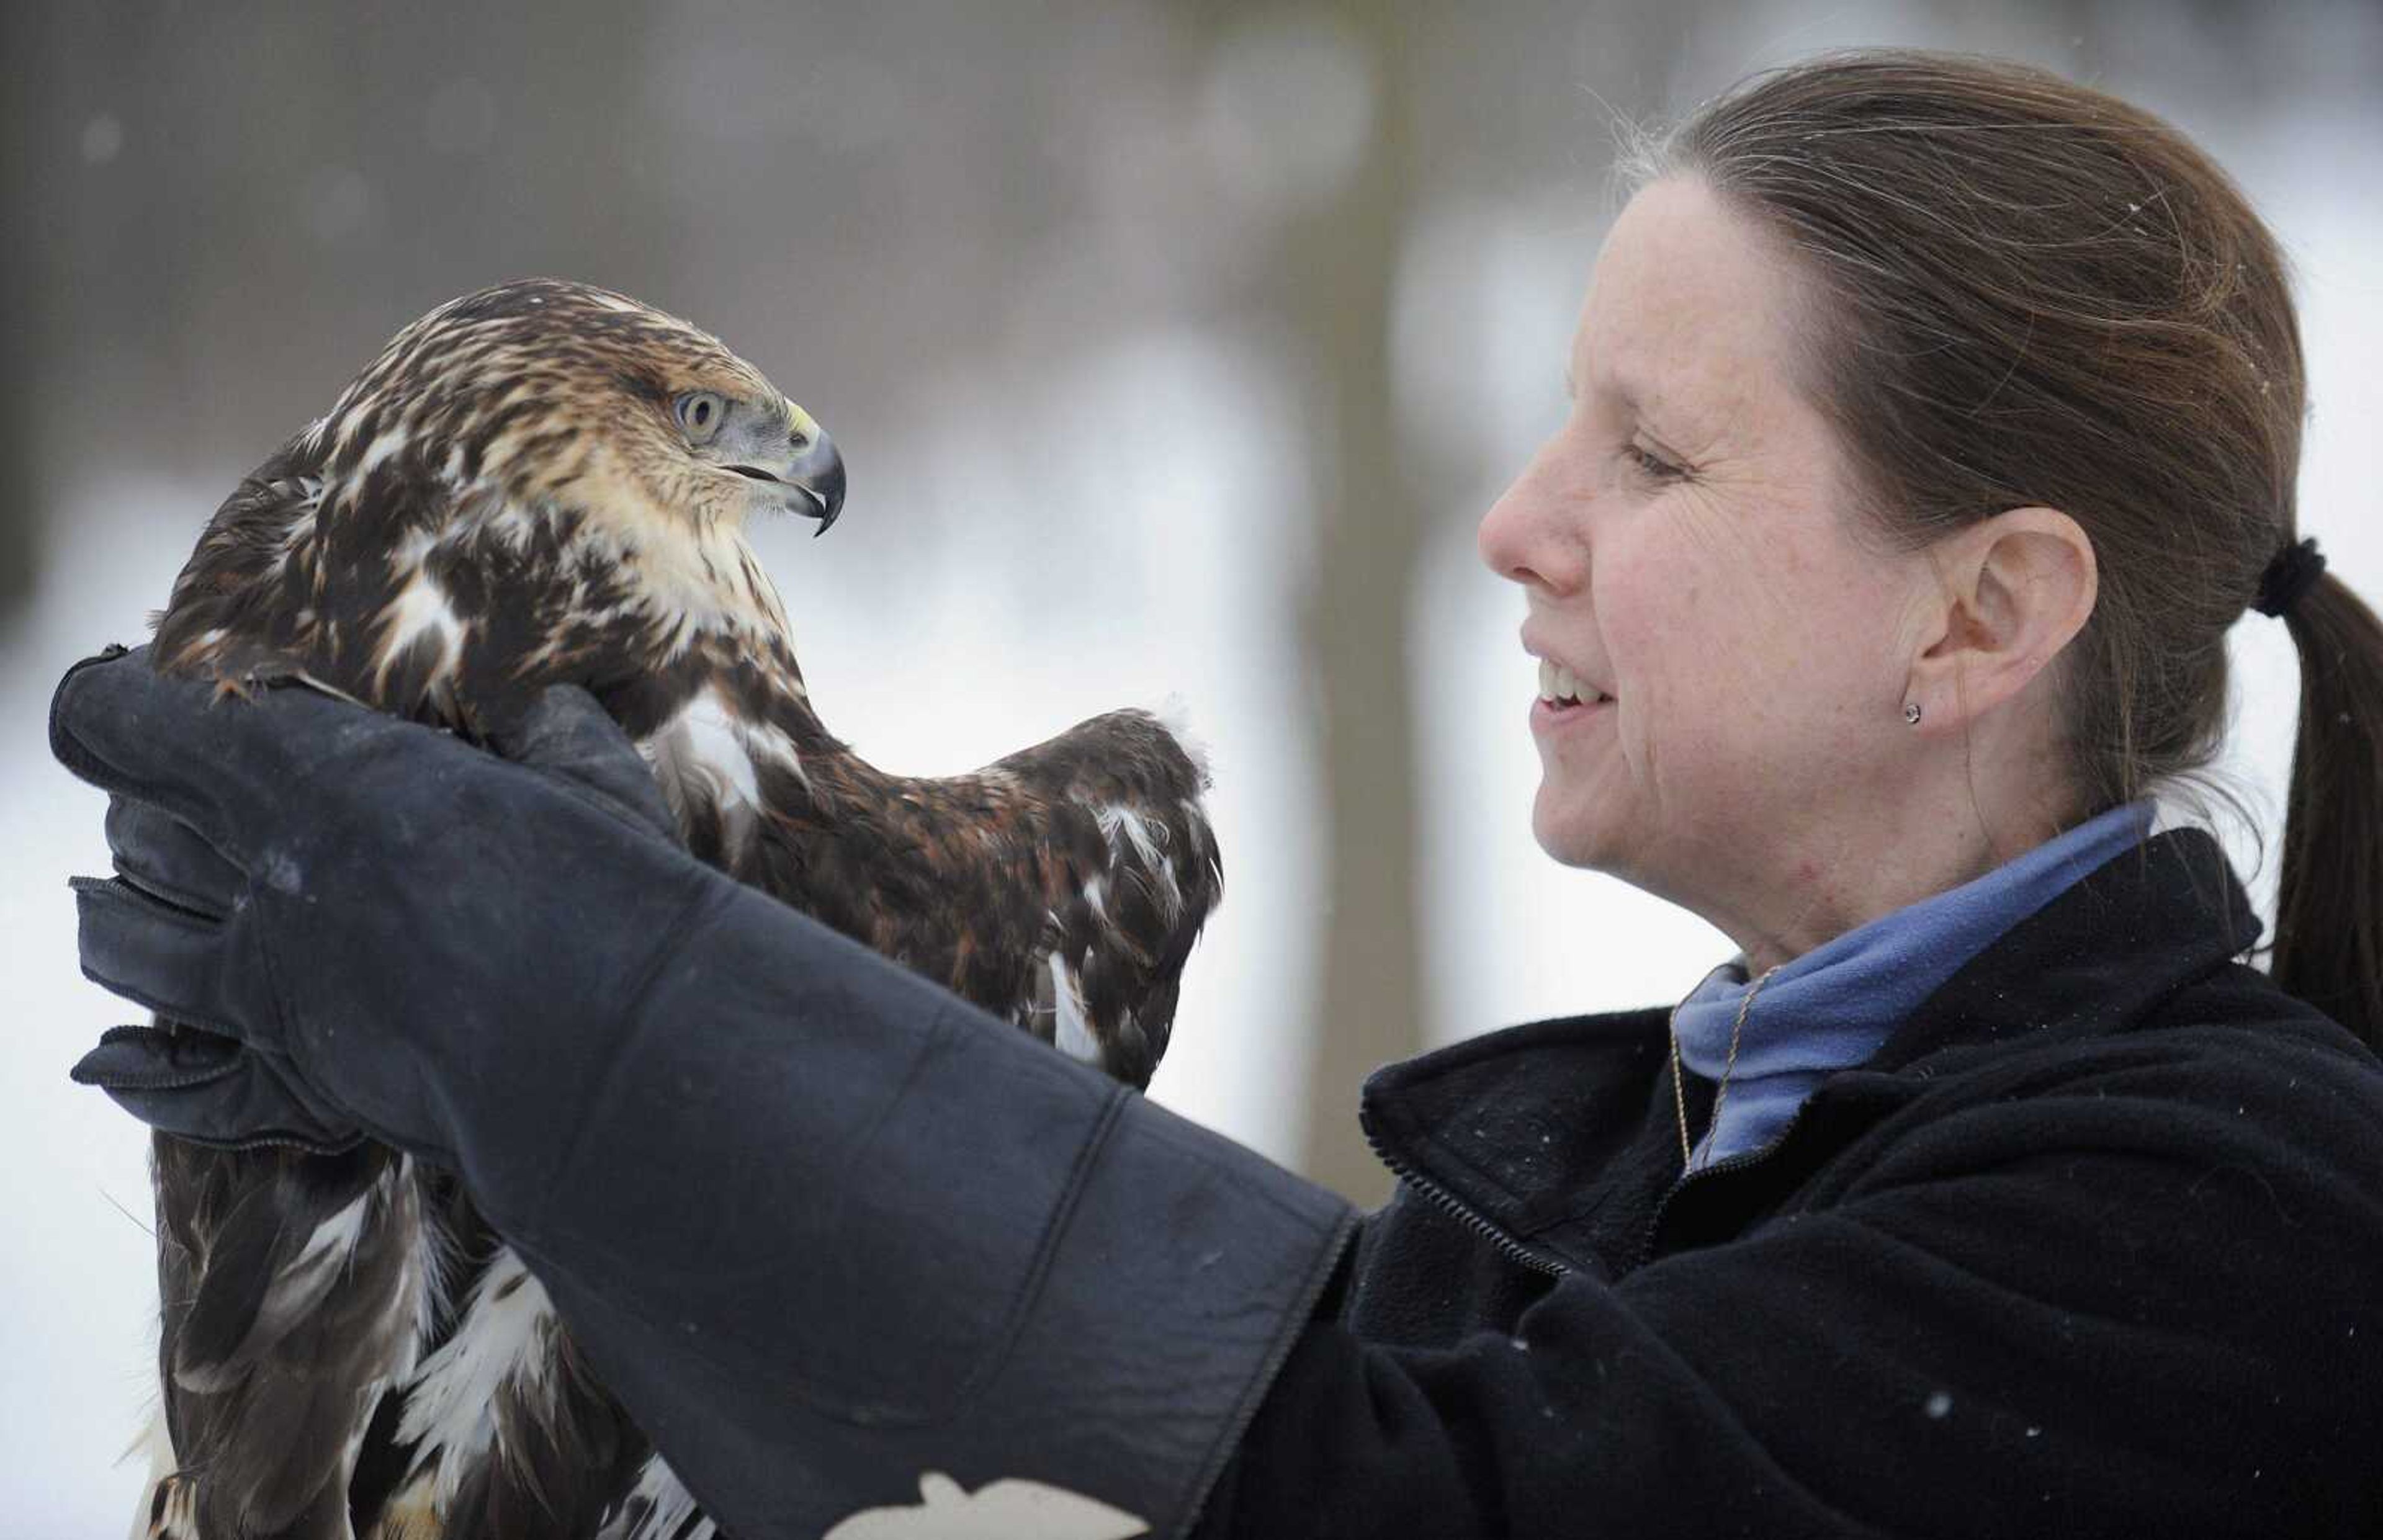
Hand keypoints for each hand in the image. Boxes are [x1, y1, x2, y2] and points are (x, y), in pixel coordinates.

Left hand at [52, 645, 698, 1159]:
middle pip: (135, 834)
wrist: (623, 1057)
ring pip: (127, 949)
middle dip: (137, 810)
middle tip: (165, 798)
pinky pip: (181, 1083)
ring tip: (112, 909)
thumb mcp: (589, 778)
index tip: (140, 685)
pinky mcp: (300, 1084)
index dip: (118, 705)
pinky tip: (119, 1061)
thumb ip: (543, 731)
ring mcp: (276, 991)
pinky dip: (141, 1072)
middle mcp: (274, 885)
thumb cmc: (616, 902)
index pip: (143, 724)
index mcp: (330, 783)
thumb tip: (537, 711)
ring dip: (111, 923)